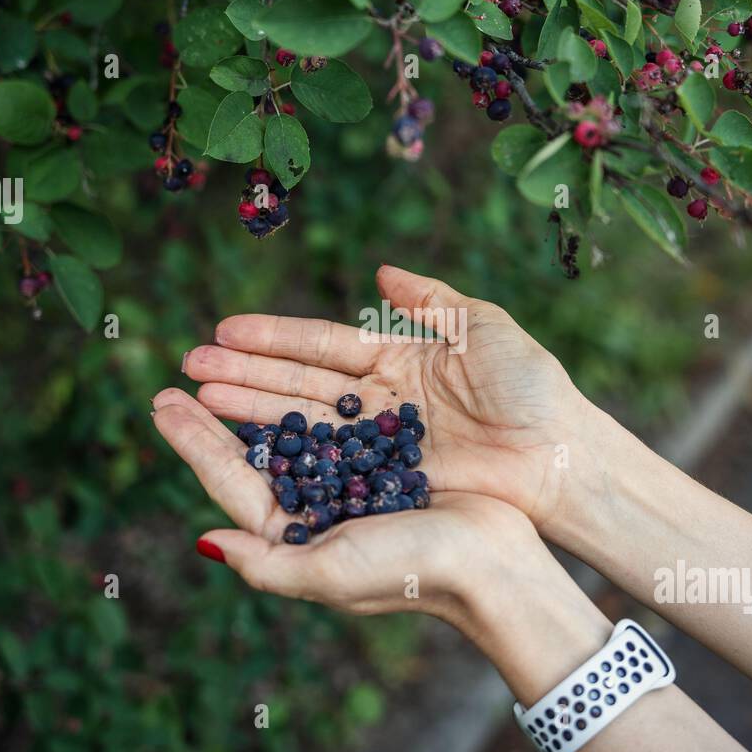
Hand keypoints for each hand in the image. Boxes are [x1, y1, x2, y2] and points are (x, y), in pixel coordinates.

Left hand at [150, 388, 547, 623]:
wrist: (496, 565)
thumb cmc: (411, 572)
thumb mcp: (329, 573)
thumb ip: (264, 562)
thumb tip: (203, 541)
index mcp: (299, 535)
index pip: (232, 480)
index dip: (195, 442)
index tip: (160, 404)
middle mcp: (322, 504)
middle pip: (257, 445)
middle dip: (219, 407)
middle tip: (182, 368)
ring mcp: (356, 478)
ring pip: (296, 421)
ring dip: (258, 389)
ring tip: (223, 359)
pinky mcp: (392, 456)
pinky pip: (344, 414)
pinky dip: (314, 389)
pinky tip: (292, 367)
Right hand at [179, 265, 606, 534]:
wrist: (561, 454)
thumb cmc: (531, 386)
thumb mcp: (483, 326)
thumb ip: (431, 299)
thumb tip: (381, 270)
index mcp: (399, 357)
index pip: (323, 343)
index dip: (274, 336)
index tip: (225, 329)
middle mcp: (379, 399)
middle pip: (300, 382)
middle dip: (245, 373)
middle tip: (190, 365)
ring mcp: (377, 443)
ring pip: (303, 422)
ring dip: (252, 410)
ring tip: (200, 399)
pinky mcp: (384, 481)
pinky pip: (327, 465)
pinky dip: (286, 456)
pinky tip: (243, 446)